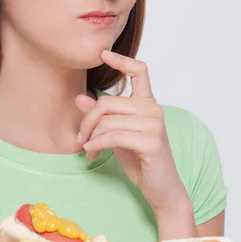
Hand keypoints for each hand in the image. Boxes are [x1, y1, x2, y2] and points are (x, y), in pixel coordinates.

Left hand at [75, 50, 190, 212]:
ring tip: (88, 149)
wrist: (161, 188)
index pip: (139, 71)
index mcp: (147, 103)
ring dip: (91, 137)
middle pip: (107, 102)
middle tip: (81, 138)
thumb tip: (79, 98)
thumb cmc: (140, 160)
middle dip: (88, 120)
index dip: (121, 60)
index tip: (103, 54)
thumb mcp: (116, 135)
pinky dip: (97, 144)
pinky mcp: (151, 141)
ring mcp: (154, 124)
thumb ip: (101, 117)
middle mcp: (153, 109)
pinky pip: (113, 136)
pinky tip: (92, 152)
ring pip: (108, 120)